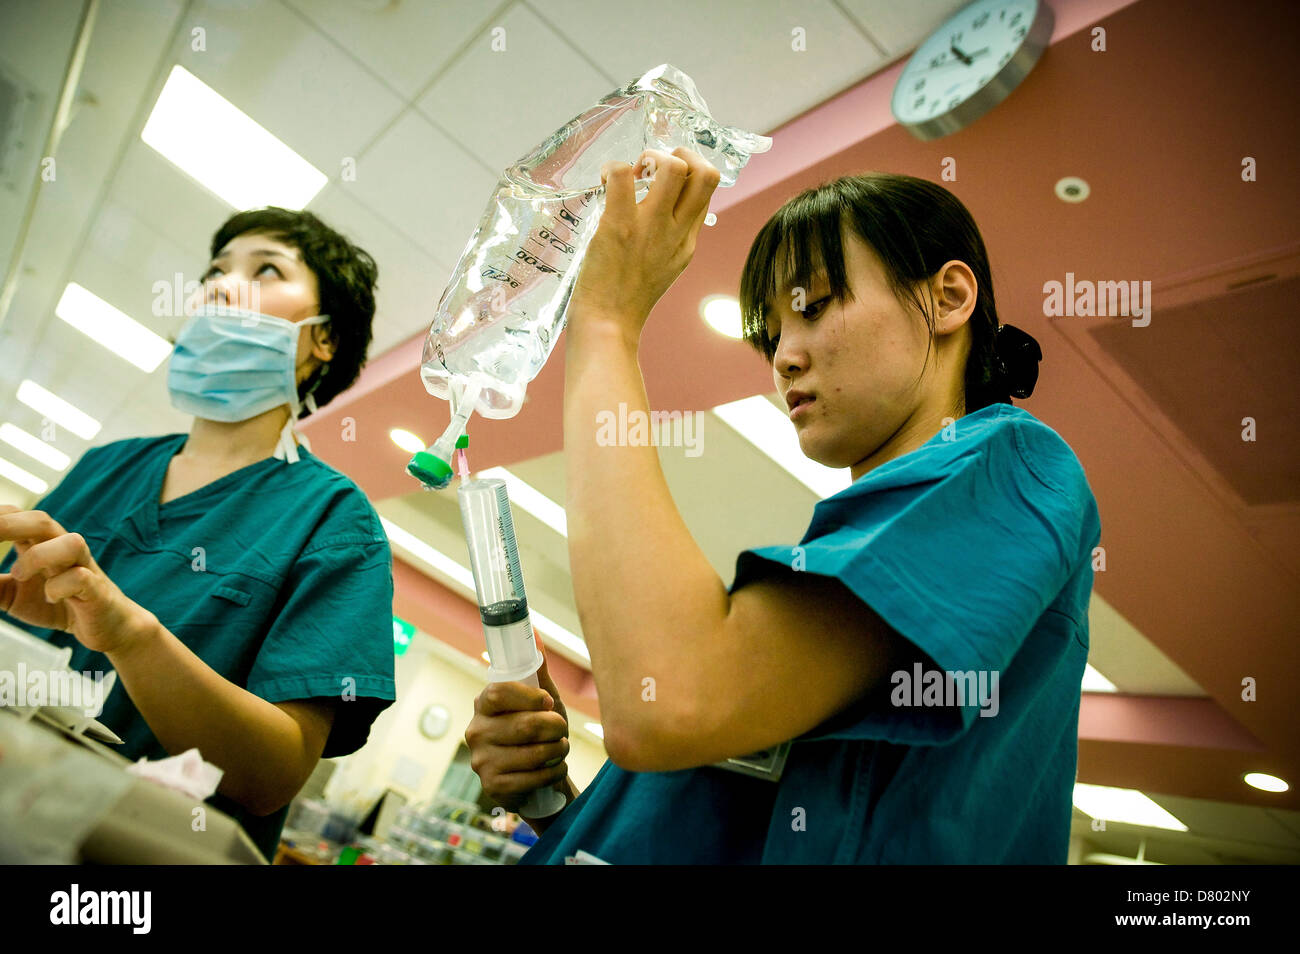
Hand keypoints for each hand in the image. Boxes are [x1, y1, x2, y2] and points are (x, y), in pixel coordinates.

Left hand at [0, 506, 155, 655]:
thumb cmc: (60, 605)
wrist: (107, 627)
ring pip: (71, 541)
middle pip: (42, 520)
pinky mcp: (97, 590)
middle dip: (8, 524)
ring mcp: (84, 567)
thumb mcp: (11, 595)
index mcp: (41, 544)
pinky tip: (49, 598)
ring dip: (40, 556)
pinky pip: (81, 579)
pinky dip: (59, 587)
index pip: (16, 516)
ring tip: (20, 575)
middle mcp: (63, 549)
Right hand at [465, 647, 571, 814]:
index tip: (547, 701)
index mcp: (483, 704)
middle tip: (561, 728)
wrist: (541, 776)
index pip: (498, 693)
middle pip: (524, 725)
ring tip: (560, 747)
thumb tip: (535, 633)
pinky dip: (555, 771)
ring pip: (533, 753)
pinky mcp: (493, 787)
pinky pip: (533, 778)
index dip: (528, 697)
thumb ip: (536, 669)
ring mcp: (482, 761)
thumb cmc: (540, 731)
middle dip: (555, 726)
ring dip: (558, 750)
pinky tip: (555, 767)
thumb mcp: (541, 699)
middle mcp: (476, 731)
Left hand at [566, 146, 721, 346]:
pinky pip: (621, 175)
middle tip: (651, 166)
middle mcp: (677, 231)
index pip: (707, 190)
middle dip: (679, 154)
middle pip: (706, 172)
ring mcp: (650, 227)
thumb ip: (668, 238)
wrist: (608, 327)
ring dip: (650, 156)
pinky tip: (602, 181)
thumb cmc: (627, 300)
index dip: (689, 170)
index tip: (662, 175)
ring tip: (631, 172)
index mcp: (688, 241)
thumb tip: (657, 209)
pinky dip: (612, 168)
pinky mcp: (619, 226)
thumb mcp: (663, 268)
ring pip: (673, 166)